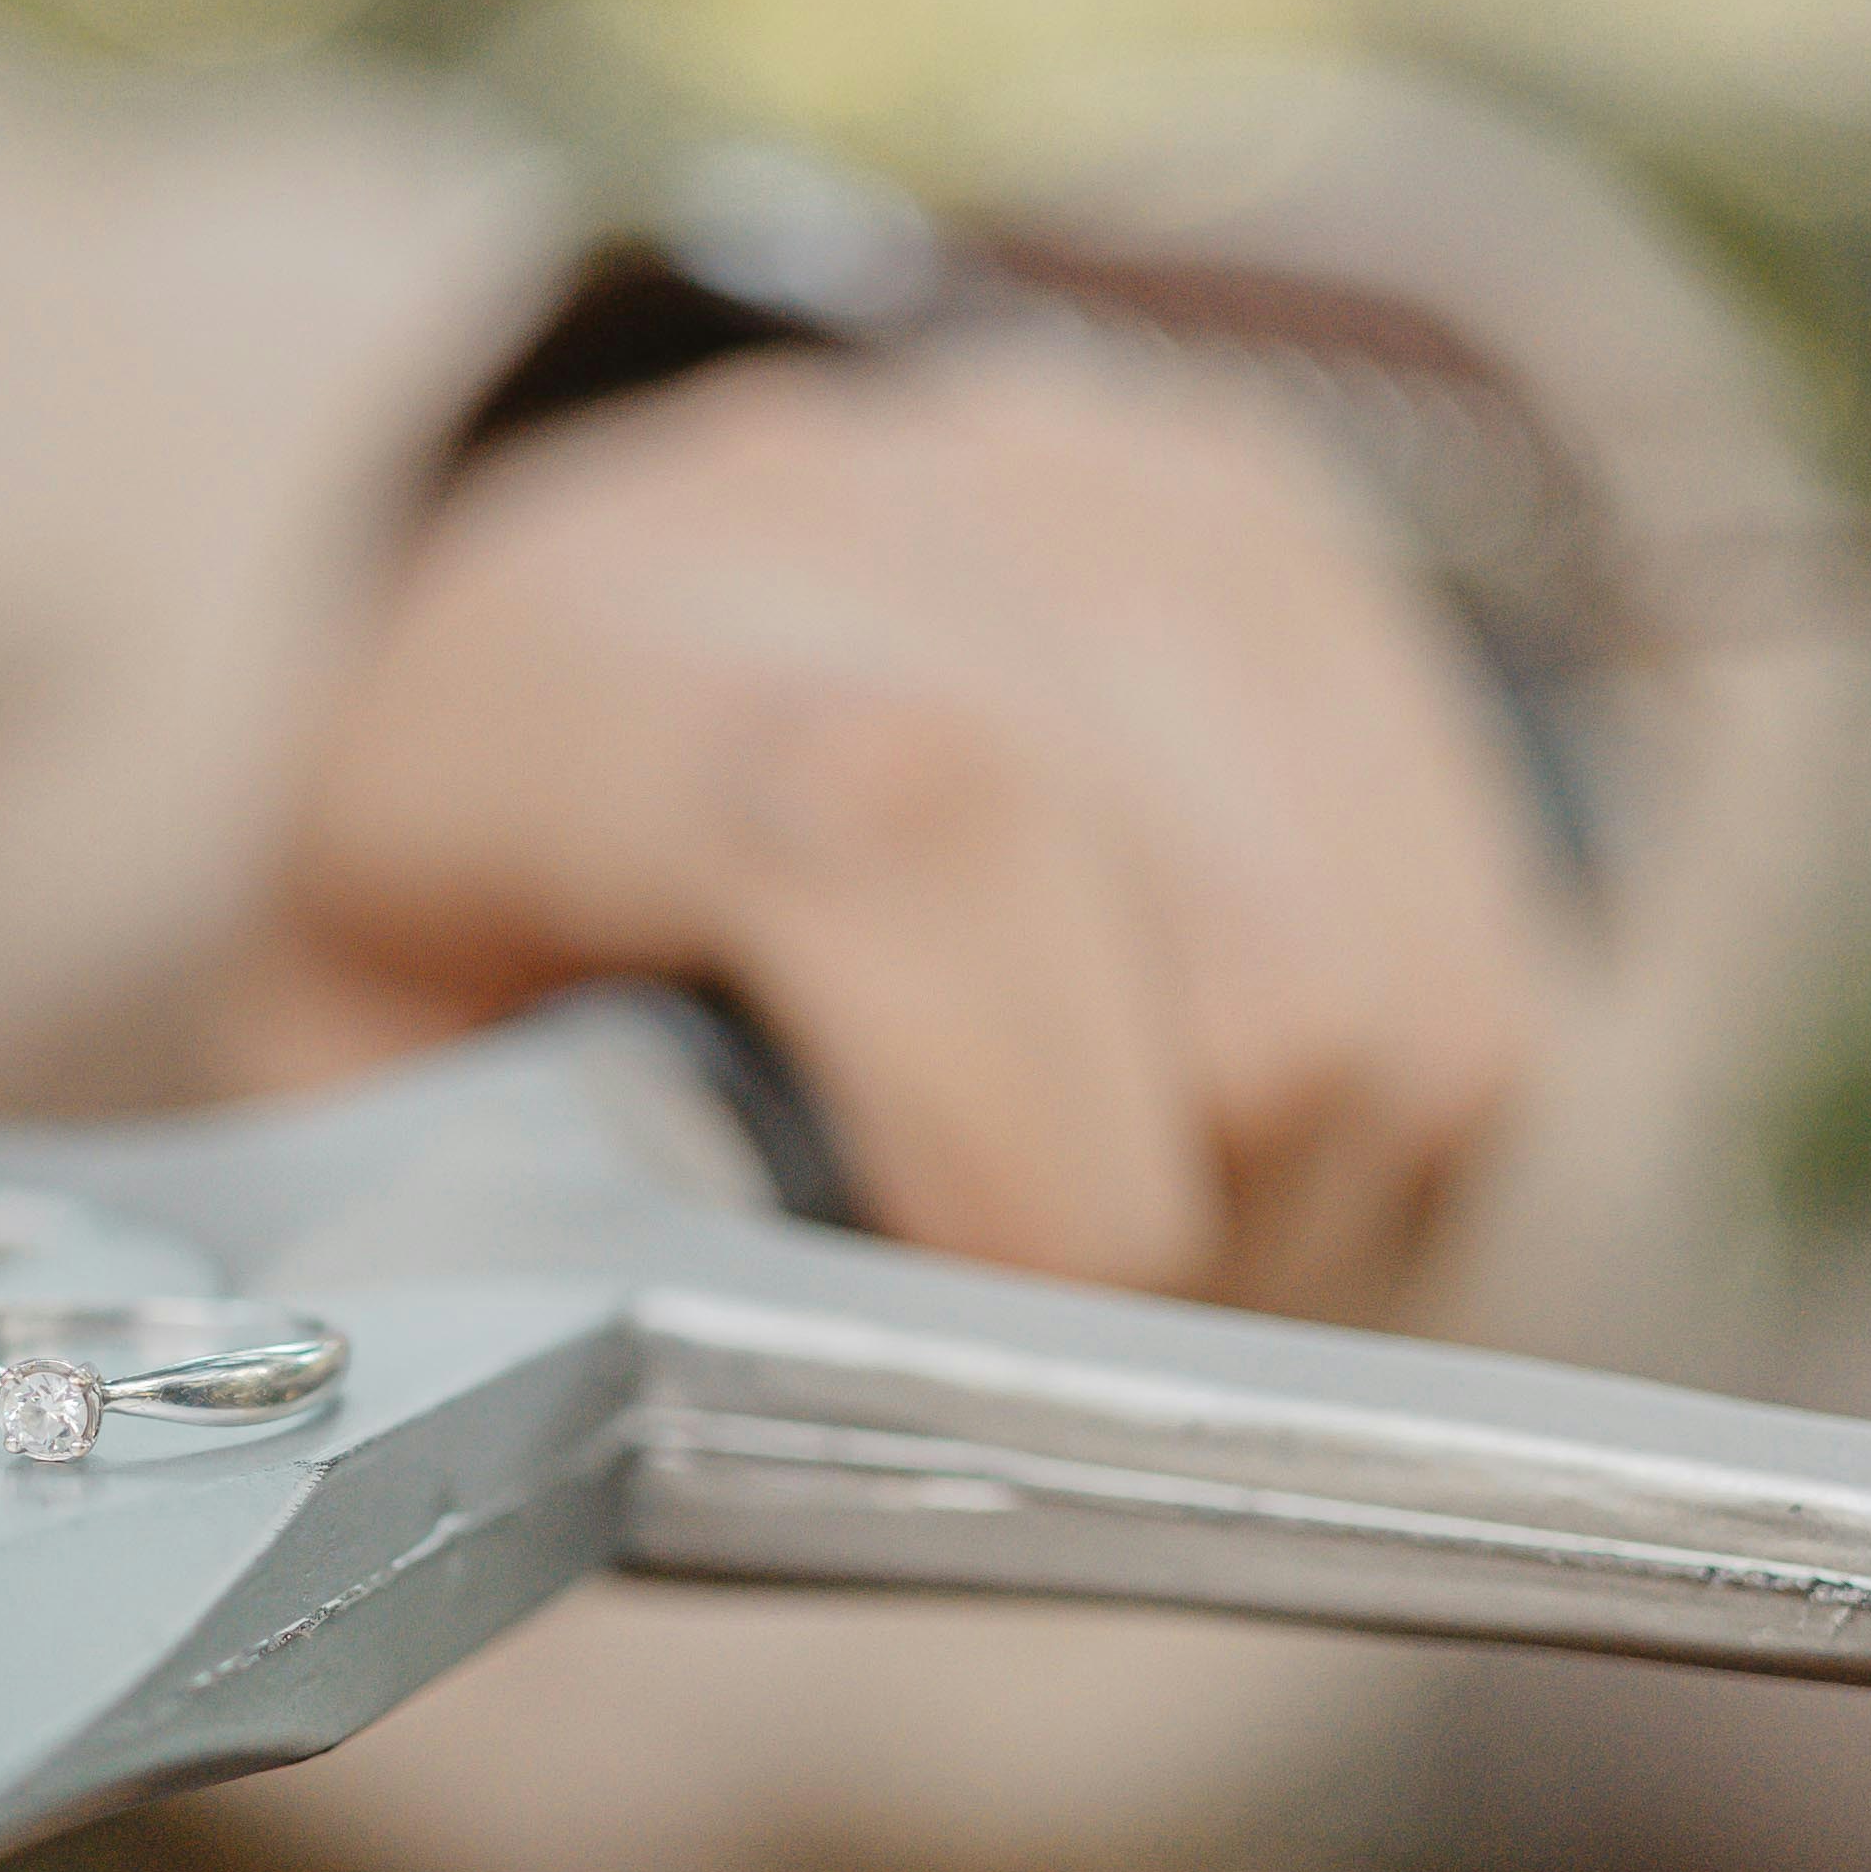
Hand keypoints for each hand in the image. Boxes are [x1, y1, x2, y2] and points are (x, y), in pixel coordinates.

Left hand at [225, 337, 1560, 1317]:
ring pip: (1397, 998)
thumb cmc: (461, 980)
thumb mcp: (383, 1139)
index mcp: (567, 659)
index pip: (907, 813)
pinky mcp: (1290, 544)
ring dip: (1292, 1207)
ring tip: (1091, 1215)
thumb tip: (728, 1370)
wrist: (550, 673)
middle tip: (1008, 1321)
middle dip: (1163, 1251)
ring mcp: (1104, 501)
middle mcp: (856, 513)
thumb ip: (518, 1258)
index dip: (1015, 1140)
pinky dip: (1383, 1123)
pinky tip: (1196, 1115)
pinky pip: (1487, 956)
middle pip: (1232, 973)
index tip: (985, 1335)